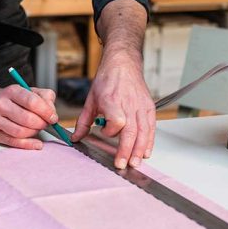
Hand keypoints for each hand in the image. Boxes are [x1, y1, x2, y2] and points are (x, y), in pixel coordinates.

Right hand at [0, 85, 57, 149]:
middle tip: (45, 124)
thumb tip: (52, 112)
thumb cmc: (9, 98)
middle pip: (27, 119)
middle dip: (41, 124)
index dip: (46, 112)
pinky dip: (27, 145)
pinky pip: (13, 141)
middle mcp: (0, 104)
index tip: (53, 118)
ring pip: (21, 132)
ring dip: (34, 133)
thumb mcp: (27, 90)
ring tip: (36, 129)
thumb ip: (44, 97)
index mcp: (11, 91)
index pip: (32, 102)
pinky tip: (36, 143)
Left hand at [72, 53, 155, 168]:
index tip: (104, 131)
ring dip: (140, 149)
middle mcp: (129, 104)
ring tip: (135, 163)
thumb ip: (83, 122)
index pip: (117, 121)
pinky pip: (151, 127)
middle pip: (132, 131)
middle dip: (127, 150)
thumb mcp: (91, 100)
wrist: (123, 64)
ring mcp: (141, 106)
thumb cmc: (107, 79)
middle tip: (122, 165)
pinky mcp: (149, 107)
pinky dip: (150, 141)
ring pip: (144, 131)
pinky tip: (146, 152)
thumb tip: (75, 137)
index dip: (111, 131)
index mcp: (112, 101)